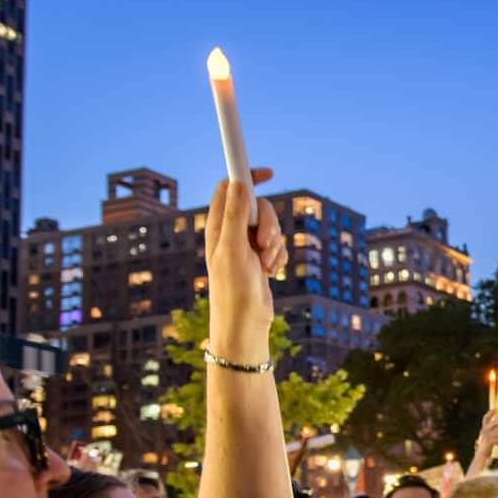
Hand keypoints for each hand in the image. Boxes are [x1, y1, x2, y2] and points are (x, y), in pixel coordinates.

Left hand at [204, 169, 287, 362]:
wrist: (244, 325)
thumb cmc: (233, 291)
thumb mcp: (234, 250)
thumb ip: (236, 216)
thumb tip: (239, 183)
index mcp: (218, 227)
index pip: (229, 188)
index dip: (246, 176)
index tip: (268, 173)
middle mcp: (231, 234)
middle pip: (258, 207)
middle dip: (269, 223)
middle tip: (265, 243)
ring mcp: (246, 247)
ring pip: (270, 227)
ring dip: (276, 243)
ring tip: (267, 264)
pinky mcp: (260, 260)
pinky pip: (277, 246)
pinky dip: (279, 256)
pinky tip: (272, 272)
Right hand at [474, 409, 497, 455]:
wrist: (482, 454)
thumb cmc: (488, 445)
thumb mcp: (493, 436)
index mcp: (484, 428)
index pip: (486, 418)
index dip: (490, 413)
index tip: (496, 409)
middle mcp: (484, 431)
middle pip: (494, 423)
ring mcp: (486, 436)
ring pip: (497, 432)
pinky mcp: (489, 441)